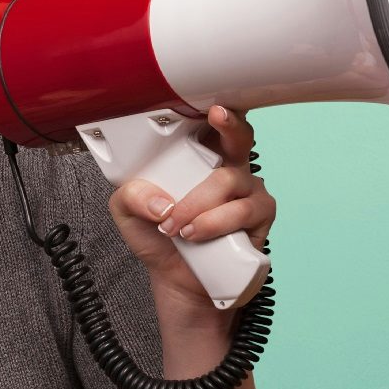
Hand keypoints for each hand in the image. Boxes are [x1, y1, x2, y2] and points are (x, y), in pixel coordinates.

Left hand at [107, 105, 274, 301]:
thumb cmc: (161, 240)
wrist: (180, 283)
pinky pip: (243, 211)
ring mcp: (248, 193)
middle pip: (240, 137)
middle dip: (229, 126)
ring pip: (228, 181)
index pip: (214, 126)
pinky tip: (197, 235)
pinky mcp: (260, 218)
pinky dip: (215, 223)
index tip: (213, 105)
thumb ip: (130, 195)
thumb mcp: (128, 213)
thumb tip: (161, 200)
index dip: (219, 111)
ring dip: (197, 204)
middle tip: (217, 118)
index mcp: (201, 160)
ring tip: (177, 227)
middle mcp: (229, 170)